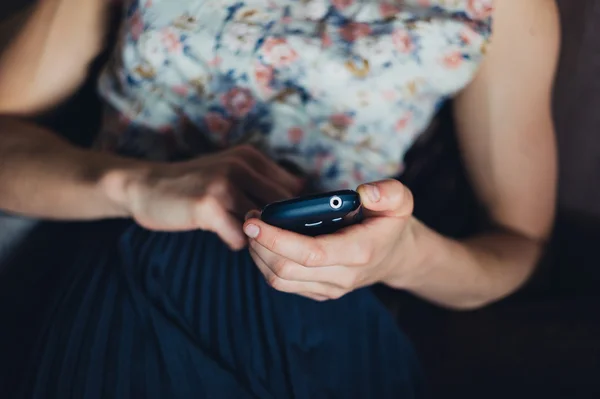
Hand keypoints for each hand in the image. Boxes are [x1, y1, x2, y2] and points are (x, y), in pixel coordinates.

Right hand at [115, 145, 302, 249]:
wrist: (145, 187)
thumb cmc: (194, 185)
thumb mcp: (230, 172)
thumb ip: (261, 183)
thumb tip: (302, 200)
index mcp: (250, 156)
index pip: (293, 188)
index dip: (294, 211)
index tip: (289, 225)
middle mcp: (240, 166)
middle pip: (283, 207)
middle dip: (280, 227)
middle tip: (268, 237)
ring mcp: (223, 184)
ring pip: (263, 224)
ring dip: (256, 236)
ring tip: (240, 231)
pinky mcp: (208, 206)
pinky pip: (240, 237)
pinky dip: (235, 242)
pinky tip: (222, 234)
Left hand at [243, 179, 416, 300]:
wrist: (394, 255)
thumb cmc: (390, 222)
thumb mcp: (401, 201)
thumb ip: (388, 192)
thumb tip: (364, 192)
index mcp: (359, 251)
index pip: (311, 253)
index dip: (277, 238)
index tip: (254, 220)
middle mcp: (342, 276)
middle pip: (286, 269)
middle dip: (260, 244)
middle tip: (250, 218)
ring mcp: (329, 288)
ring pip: (279, 280)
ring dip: (258, 255)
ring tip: (254, 229)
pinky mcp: (318, 292)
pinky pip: (284, 284)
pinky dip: (266, 263)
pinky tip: (264, 242)